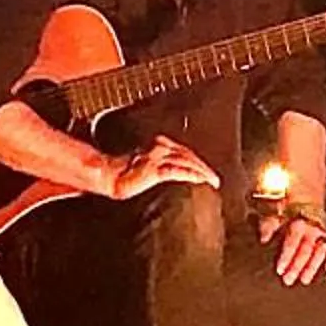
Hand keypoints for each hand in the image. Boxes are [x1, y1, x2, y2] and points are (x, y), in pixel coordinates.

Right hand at [104, 135, 218, 200]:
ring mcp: (157, 156)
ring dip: (202, 171)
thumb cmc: (124, 174)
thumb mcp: (147, 166)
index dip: (197, 161)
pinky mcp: (154, 168)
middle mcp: (159, 147)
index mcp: (158, 144)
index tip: (207, 171)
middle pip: (188, 155)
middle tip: (215, 178)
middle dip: (203, 167)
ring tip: (212, 180)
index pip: (184, 151)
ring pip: (186, 161)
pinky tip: (201, 180)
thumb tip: (175, 172)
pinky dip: (192, 175)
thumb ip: (161, 166)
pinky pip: (178, 170)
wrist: (110, 177)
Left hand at [264, 207, 325, 285]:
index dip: (286, 256)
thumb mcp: (274, 218)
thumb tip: (263, 239)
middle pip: (306, 249)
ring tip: (304, 280)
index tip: (280, 270)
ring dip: (312, 266)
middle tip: (288, 280)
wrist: (303, 208)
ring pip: (320, 251)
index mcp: (297, 224)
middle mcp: (312, 229)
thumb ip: (267, 227)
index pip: (292, 241)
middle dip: (297, 266)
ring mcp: (322, 235)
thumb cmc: (285, 219)